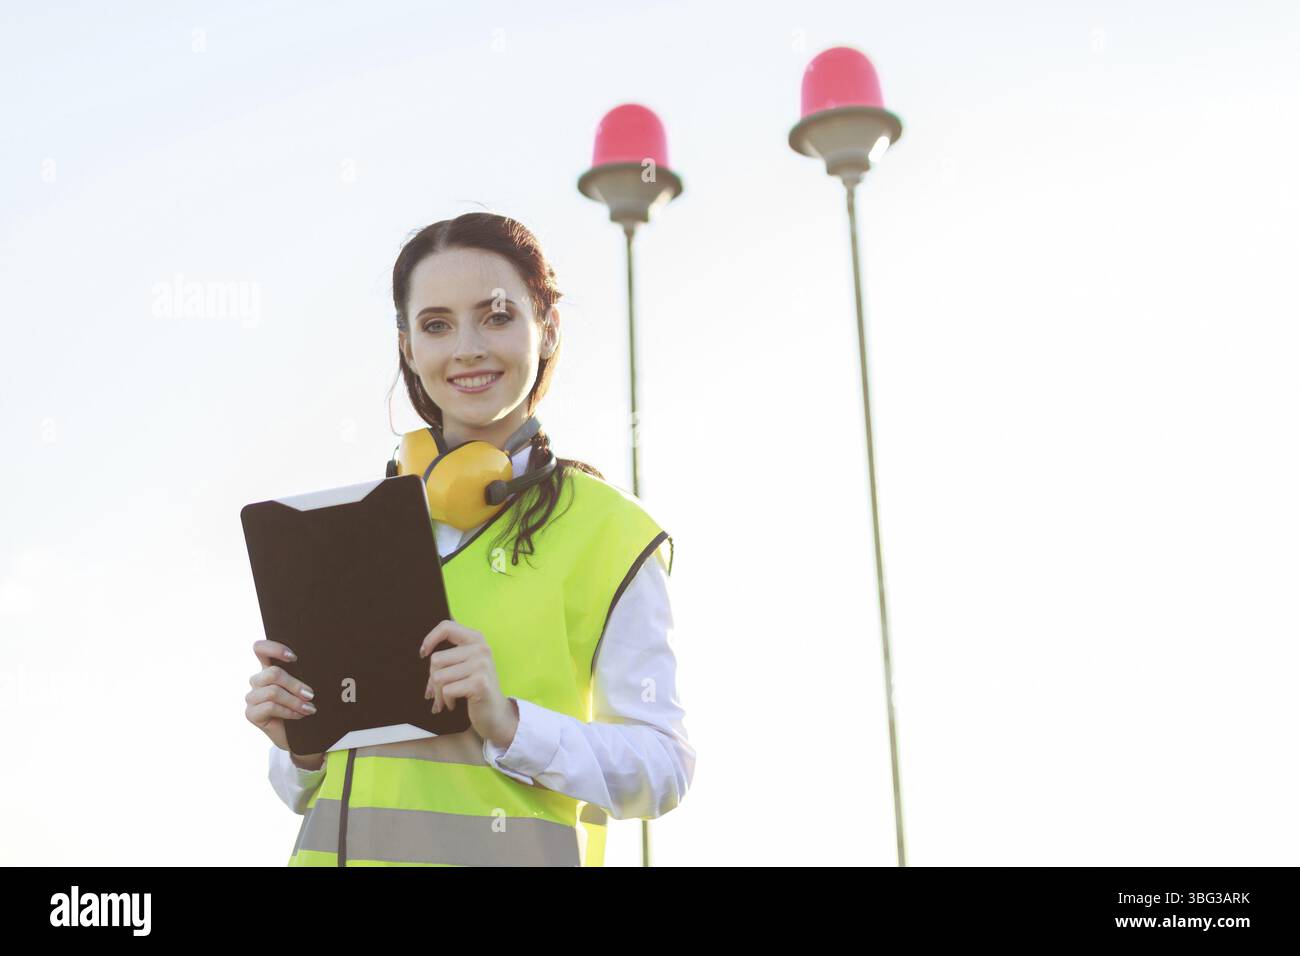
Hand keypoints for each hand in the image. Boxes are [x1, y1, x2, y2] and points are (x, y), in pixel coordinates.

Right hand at [246, 639, 324, 766]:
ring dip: (294, 701)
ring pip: (273, 692)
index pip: (260, 648)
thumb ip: (302, 673)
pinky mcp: (251, 714)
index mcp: (269, 668)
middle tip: (311, 695)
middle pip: (272, 673)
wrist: (301, 735)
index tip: (294, 657)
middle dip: (295, 684)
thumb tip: (316, 661)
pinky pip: (269, 707)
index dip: (274, 648)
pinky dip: (288, 711)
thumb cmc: (305, 706)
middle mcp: (258, 681)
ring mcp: (252, 697)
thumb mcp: (304, 687)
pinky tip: (298, 716)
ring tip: (309, 709)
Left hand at [419, 619, 518, 749]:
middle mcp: (481, 648)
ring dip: (438, 693)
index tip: (423, 653)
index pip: (446, 627)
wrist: (496, 714)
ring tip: (445, 700)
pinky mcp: (480, 683)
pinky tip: (453, 704)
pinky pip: (447, 690)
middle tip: (437, 693)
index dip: (430, 639)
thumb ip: (450, 654)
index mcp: (476, 639)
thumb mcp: (466, 664)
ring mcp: (482, 665)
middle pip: (436, 659)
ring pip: (439, 676)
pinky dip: (446, 701)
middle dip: (432, 680)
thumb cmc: (476, 689)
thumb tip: (424, 652)